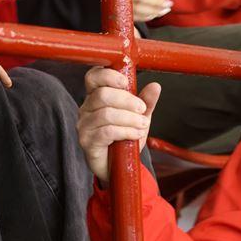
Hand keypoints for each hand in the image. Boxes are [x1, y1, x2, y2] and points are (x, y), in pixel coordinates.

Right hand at [78, 67, 161, 186]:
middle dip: (127, 100)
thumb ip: (146, 102)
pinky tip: (136, 134)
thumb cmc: (124, 137)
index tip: (126, 82)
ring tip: (142, 125)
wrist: (119, 165)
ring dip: (129, 118)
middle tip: (142, 109)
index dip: (108, 75)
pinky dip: (126, 131)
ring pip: (106, 114)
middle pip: (102, 95)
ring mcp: (84, 125)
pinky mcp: (86, 141)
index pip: (93, 77)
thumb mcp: (139, 117)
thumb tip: (155, 86)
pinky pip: (107, 131)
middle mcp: (86, 108)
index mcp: (96, 96)